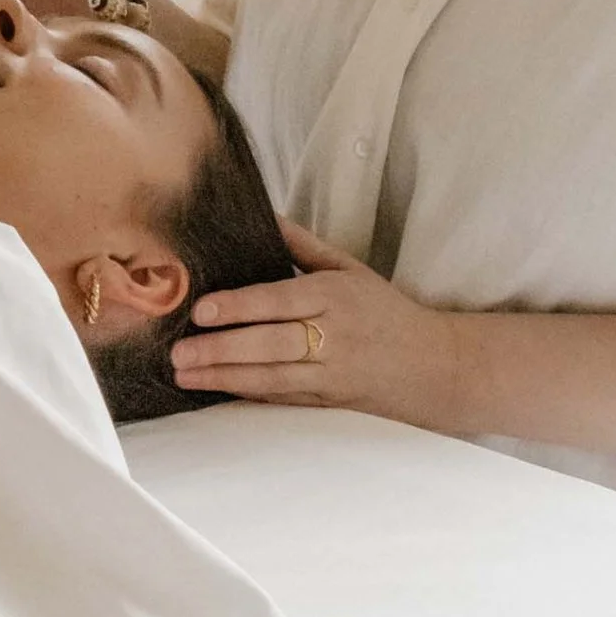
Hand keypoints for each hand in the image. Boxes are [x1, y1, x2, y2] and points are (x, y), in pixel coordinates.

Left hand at [169, 222, 471, 429]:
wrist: (437, 367)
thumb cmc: (386, 310)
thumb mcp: (350, 269)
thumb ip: (303, 246)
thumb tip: (264, 214)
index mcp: (335, 296)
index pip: (279, 301)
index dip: (239, 307)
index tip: (201, 311)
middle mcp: (334, 337)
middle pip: (271, 344)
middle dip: (221, 349)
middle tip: (178, 352)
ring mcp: (333, 374)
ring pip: (272, 377)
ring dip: (225, 377)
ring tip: (183, 375)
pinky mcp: (331, 402)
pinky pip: (284, 399)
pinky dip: (249, 395)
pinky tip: (218, 390)